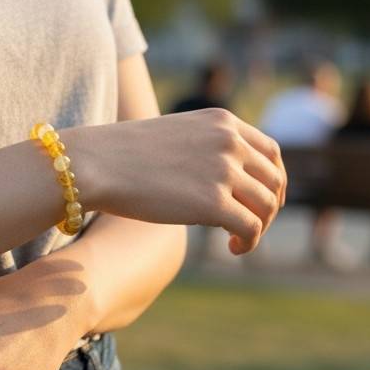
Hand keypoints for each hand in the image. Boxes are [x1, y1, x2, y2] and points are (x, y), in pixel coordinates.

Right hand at [75, 107, 286, 254]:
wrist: (95, 164)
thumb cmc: (122, 155)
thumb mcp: (175, 137)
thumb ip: (204, 149)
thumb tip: (220, 181)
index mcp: (222, 122)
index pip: (270, 151)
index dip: (272, 180)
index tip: (259, 200)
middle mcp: (229, 142)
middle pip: (274, 180)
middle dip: (269, 207)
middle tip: (252, 225)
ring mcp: (223, 171)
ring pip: (267, 206)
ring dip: (260, 227)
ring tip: (237, 239)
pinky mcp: (214, 203)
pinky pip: (251, 228)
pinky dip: (249, 242)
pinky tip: (232, 247)